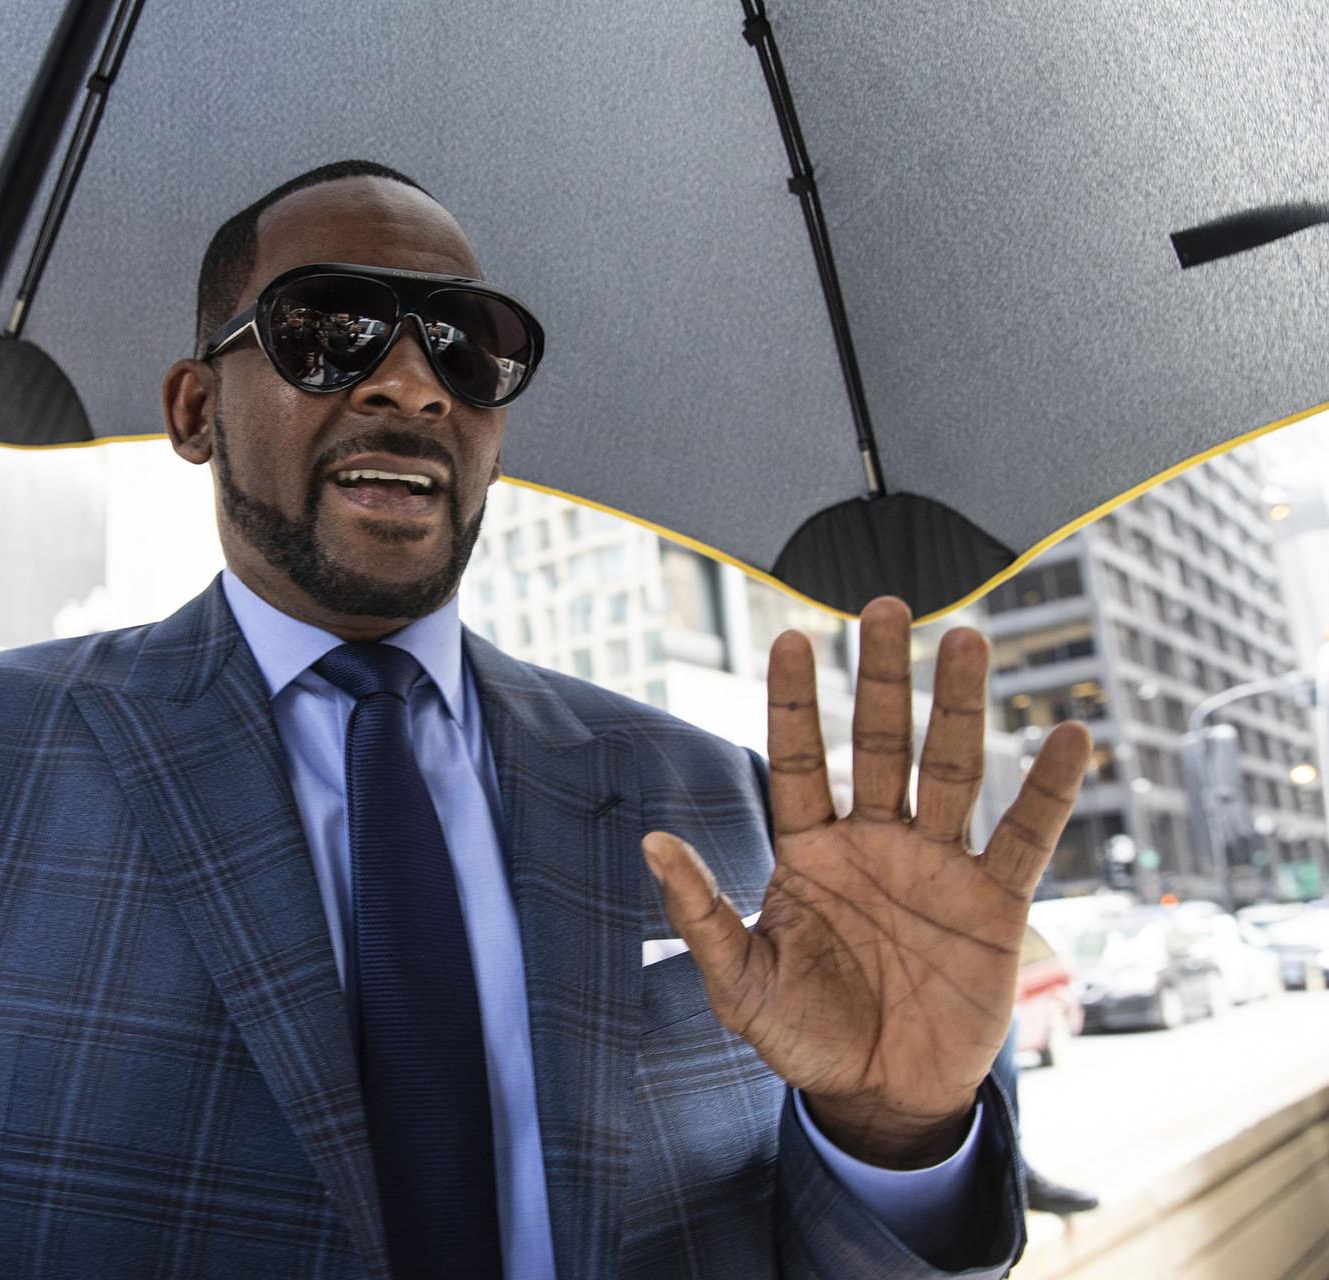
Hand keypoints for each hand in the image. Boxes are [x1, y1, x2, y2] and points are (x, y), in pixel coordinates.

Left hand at [642, 597, 1090, 1167]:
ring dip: (959, 707)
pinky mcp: (993, 903)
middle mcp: (874, 841)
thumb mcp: (739, 982)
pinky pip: (1025, 838)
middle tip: (885, 605)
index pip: (799, 760)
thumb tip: (652, 840)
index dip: (795, 702)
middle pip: (878, 743)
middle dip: (881, 677)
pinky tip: (1069, 734)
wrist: (881, 1096)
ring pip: (950, 770)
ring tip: (967, 640)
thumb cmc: (803, 1036)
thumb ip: (701, 912)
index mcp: (809, 851)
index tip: (792, 639)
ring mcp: (937, 865)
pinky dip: (1049, 789)